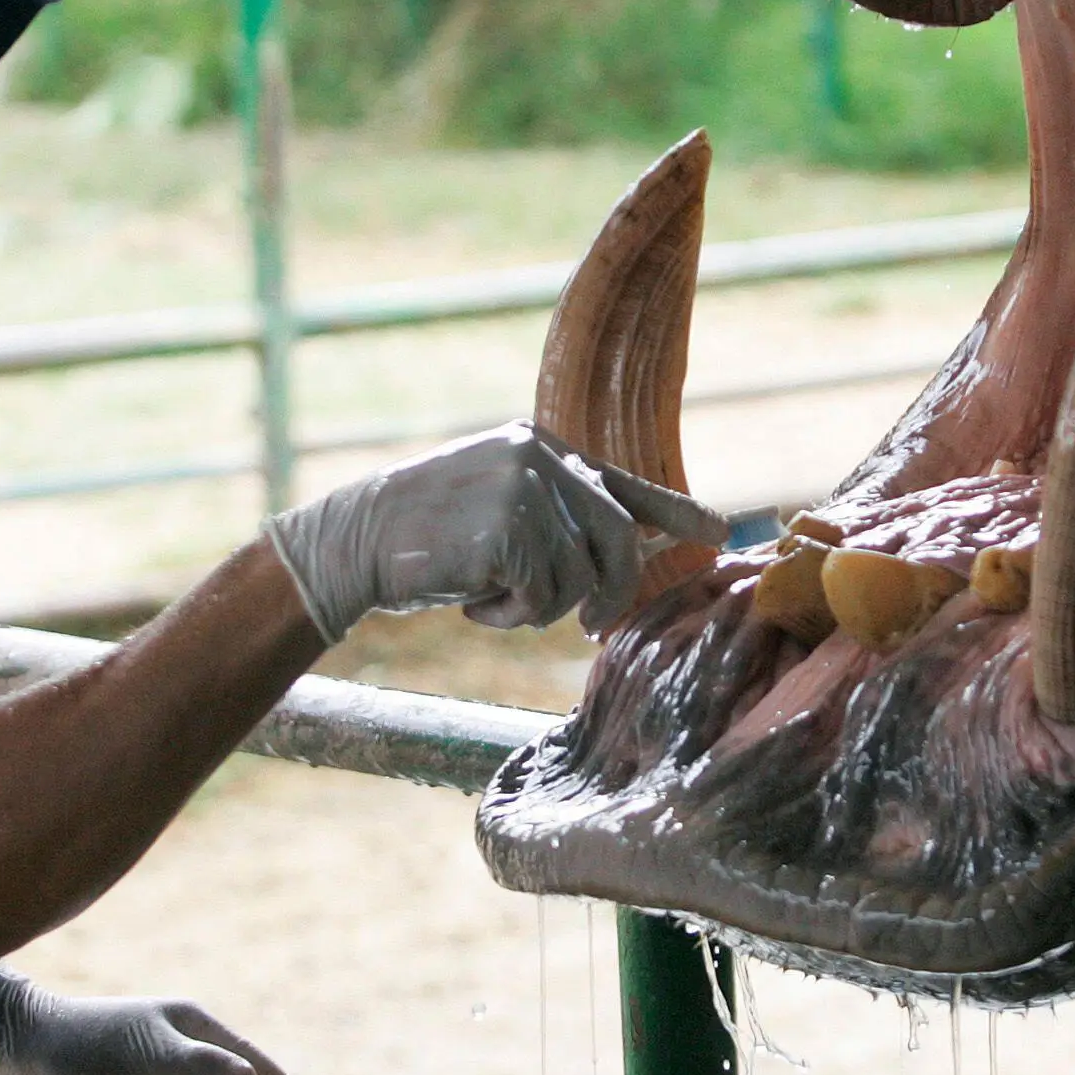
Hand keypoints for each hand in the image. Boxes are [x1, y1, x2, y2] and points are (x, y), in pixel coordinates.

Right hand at [265, 420, 725, 640]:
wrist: (356, 540)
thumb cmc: (428, 537)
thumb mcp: (501, 510)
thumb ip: (560, 520)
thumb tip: (639, 546)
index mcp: (543, 446)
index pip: (623, 484)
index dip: (675, 511)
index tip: (719, 531)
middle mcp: (542, 457)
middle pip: (618, 540)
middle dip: (610, 594)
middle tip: (592, 627)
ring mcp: (525, 487)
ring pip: (579, 577)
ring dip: (540, 608)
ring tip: (491, 598)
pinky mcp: (507, 527)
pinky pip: (542, 594)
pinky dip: (511, 614)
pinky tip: (471, 599)